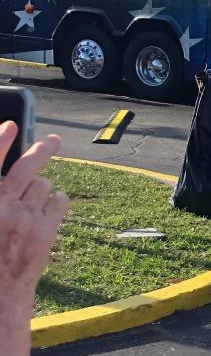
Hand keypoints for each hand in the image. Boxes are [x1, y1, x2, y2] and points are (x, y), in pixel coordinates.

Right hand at [0, 122, 68, 306]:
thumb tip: (7, 180)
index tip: (10, 125)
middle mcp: (1, 205)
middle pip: (26, 167)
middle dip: (42, 149)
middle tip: (53, 140)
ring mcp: (25, 217)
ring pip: (44, 186)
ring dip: (41, 189)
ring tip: (34, 202)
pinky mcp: (46, 230)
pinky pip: (60, 201)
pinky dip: (57, 201)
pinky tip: (50, 209)